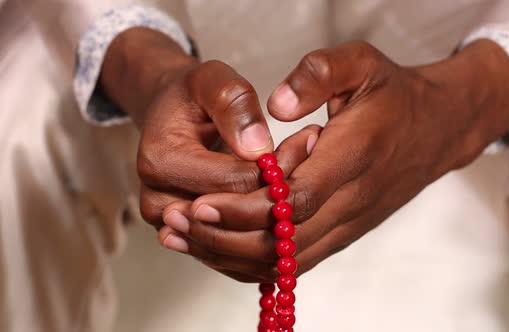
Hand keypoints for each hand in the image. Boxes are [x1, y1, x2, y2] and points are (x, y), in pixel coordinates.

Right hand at [100, 28, 295, 230]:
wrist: (173, 119)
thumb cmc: (195, 96)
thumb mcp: (214, 80)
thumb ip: (235, 105)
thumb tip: (257, 148)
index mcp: (162, 162)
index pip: (238, 182)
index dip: (280, 165)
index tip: (308, 139)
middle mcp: (160, 204)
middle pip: (241, 218)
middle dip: (283, 192)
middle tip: (311, 157)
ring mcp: (173, 230)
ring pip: (242, 242)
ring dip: (279, 218)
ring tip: (301, 176)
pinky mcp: (189, 244)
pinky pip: (235, 256)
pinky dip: (266, 234)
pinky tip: (286, 201)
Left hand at [161, 39, 508, 279]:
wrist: (439, 129)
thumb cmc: (394, 94)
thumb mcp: (362, 63)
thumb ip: (318, 73)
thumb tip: (277, 107)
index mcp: (355, 156)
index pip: (296, 200)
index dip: (246, 208)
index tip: (200, 202)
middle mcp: (353, 201)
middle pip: (285, 241)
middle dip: (225, 236)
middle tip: (177, 222)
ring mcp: (350, 223)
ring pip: (287, 260)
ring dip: (233, 254)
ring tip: (187, 237)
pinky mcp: (346, 232)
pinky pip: (298, 261)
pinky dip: (256, 261)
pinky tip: (222, 247)